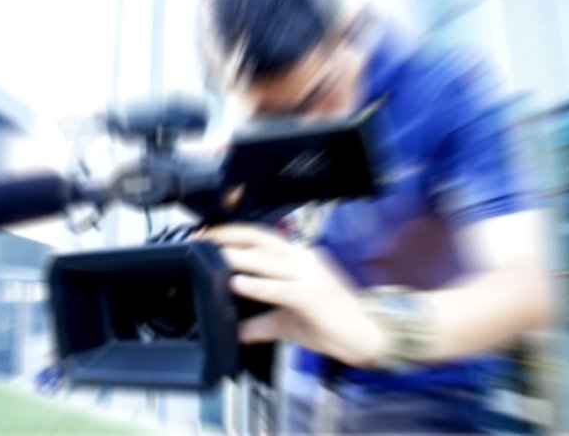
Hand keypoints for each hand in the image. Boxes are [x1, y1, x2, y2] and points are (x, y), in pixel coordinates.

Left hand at [198, 224, 384, 366]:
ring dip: (238, 256)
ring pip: (268, 260)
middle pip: (261, 239)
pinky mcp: (313, 297)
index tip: (208, 235)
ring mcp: (310, 276)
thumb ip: (260, 322)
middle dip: (229, 236)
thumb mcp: (287, 320)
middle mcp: (304, 260)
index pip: (262, 236)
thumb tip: (235, 331)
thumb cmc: (331, 322)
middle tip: (201, 239)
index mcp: (299, 258)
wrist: (367, 336)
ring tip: (213, 255)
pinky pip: (280, 288)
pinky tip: (237, 283)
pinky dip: (257, 285)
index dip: (234, 233)